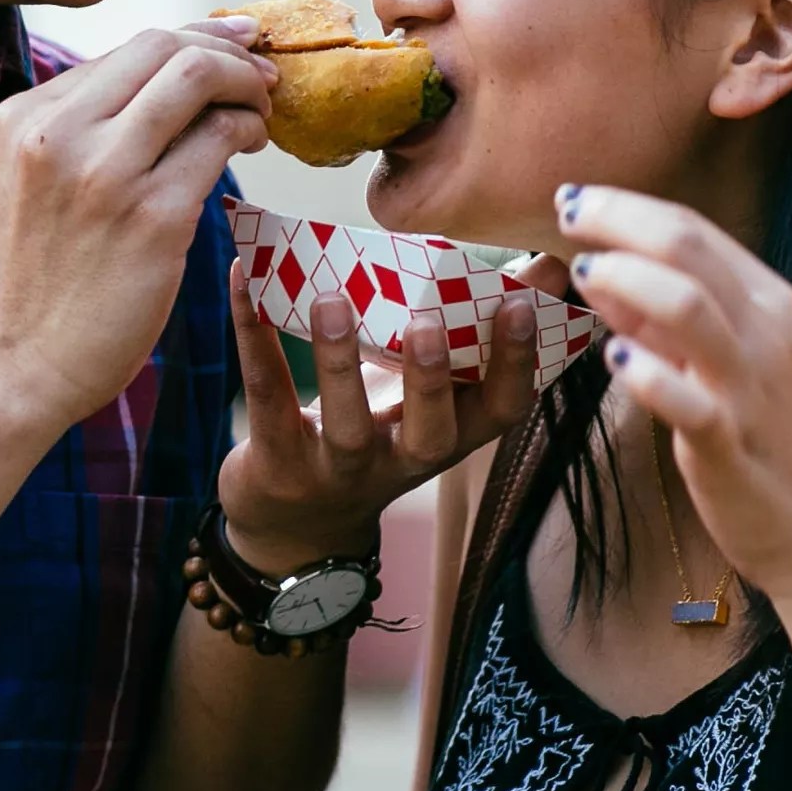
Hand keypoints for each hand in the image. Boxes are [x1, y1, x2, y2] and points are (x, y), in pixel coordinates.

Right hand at [0, 21, 274, 427]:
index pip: (127, 47)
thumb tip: (162, 81)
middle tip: (260, 74)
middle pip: (164, 46)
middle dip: (227, 50)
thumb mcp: (27, 179)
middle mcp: (59, 133)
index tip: (231, 44)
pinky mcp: (153, 217)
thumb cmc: (33, 279)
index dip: (192, 38)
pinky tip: (251, 146)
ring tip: (261, 110)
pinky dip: (248, 129)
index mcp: (24, 117)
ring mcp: (105, 173)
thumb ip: (76, 129)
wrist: (16, 365)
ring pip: (197, 77)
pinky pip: (219, 141)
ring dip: (245, 84)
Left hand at [212, 256, 550, 575]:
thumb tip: (546, 263)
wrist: (291, 527)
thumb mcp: (424, 400)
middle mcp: (401, 462)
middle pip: (430, 433)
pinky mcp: (277, 465)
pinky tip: (245, 280)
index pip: (500, 413)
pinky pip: (267, 397)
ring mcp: (338, 471)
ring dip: (339, 362)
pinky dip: (254, 335)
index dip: (516, 365)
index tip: (521, 306)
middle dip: (432, 379)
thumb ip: (468, 338)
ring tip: (332, 300)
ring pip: (346, 424)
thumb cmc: (372, 437)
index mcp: (448, 438)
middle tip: (431, 321)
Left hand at [556, 183, 791, 612]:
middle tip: (564, 211)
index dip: (630, 206)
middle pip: (687, 248)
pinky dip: (646, 371)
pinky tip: (612, 355)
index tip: (576, 198)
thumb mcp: (744, 367)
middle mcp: (769, 335)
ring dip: (624, 278)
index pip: (697, 231)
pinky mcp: (732, 444)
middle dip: (617, 219)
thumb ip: (675, 322)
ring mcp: (752, 388)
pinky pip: (686, 398)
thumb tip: (607, 276)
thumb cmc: (785, 450)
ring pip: (687, 305)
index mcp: (775, 306)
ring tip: (581, 272)